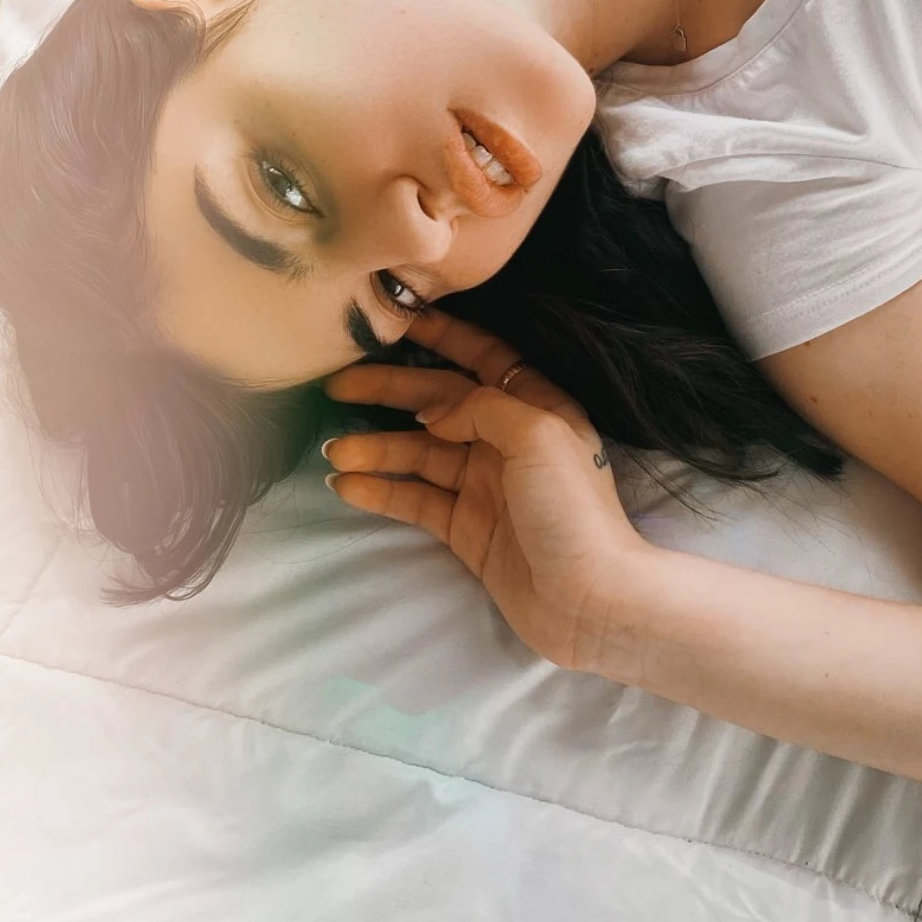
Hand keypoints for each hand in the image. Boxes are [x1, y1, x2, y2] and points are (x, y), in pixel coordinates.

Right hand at [322, 309, 651, 672]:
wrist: (588, 600)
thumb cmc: (572, 508)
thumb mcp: (537, 433)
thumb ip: (483, 405)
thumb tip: (435, 414)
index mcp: (534, 408)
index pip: (484, 358)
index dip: (442, 337)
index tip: (396, 321)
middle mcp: (506, 440)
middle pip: (439, 402)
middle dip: (390, 391)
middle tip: (336, 386)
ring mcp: (484, 485)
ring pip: (420, 453)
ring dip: (376, 447)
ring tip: (333, 450)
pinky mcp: (466, 529)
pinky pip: (415, 499)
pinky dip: (381, 489)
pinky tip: (346, 483)